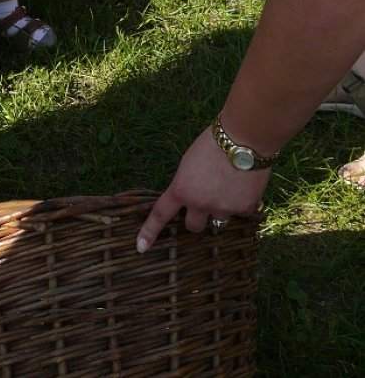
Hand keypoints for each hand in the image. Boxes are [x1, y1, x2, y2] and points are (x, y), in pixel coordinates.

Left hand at [136, 127, 269, 252]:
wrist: (242, 139)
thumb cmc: (212, 144)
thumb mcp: (189, 163)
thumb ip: (188, 184)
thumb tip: (192, 198)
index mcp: (181, 189)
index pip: (161, 214)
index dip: (150, 232)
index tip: (141, 248)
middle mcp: (199, 204)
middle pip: (193, 227)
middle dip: (198, 218)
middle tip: (206, 203)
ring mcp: (222, 209)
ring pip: (219, 219)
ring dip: (222, 209)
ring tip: (230, 185)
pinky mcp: (244, 209)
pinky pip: (241, 212)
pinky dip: (243, 202)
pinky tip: (246, 183)